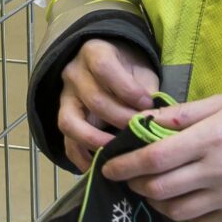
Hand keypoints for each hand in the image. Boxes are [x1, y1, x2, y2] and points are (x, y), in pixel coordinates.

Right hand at [58, 37, 159, 170]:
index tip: (148, 105)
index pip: (104, 68)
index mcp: (94, 53)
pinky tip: (99, 168)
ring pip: (70, 122)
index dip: (127, 89)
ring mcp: (65, 98)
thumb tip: (157, 120)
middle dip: (120, 119)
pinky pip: (66, 143)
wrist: (111, 67)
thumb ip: (146, 90)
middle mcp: (74, 73)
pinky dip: (81, 159)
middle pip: (93, 99)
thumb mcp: (141, 71)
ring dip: (96, 141)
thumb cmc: (130, 71)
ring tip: (118, 153)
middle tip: (140, 131)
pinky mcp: (65, 120)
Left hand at [100, 92, 221, 221]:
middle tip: (129, 177)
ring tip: (152, 189)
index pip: (155, 157)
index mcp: (210, 139)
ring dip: (156, 202)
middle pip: (159, 188)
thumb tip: (141, 122)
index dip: (126, 164)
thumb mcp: (221, 103)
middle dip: (136, 184)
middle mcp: (217, 172)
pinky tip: (182, 199)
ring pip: (175, 211)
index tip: (108, 167)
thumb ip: (180, 115)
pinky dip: (182, 213)